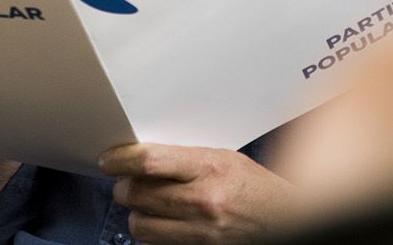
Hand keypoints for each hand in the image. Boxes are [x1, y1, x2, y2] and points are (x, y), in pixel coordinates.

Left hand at [100, 143, 296, 243]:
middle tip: (125, 181)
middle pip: (137, 193)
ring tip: (145, 203)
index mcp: (209, 168)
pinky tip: (161, 221)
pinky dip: (151, 232)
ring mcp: (199, 231)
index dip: (120, 160)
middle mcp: (202, 201)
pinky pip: (155, 243)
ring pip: (140, 224)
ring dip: (136, 213)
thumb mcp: (225, 158)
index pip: (149, 162)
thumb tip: (144, 157)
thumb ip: (186, 157)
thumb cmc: (255, 188)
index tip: (109, 160)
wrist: (283, 221)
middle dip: (124, 187)